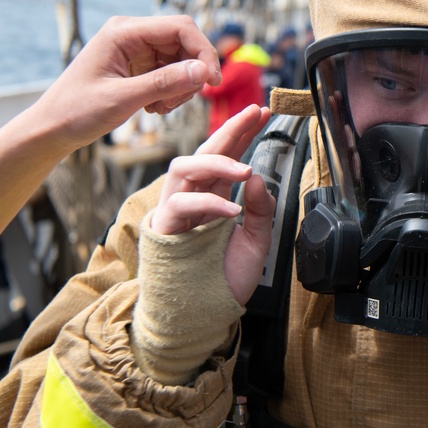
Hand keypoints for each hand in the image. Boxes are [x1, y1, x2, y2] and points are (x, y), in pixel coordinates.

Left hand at [30, 15, 221, 150]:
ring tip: (159, 108)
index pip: (181, 28)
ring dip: (180, 86)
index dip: (203, 51)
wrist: (52, 127)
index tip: (212, 82)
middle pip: (184, 43)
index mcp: (124, 31)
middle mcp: (132, 34)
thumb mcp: (122, 99)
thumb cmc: (77, 111)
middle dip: (190, 73)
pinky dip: (172, 91)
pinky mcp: (138, 65)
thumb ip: (164, 83)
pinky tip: (154, 107)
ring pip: (181, 60)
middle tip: (177, 103)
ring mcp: (135, 49)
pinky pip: (171, 72)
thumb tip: (203, 71)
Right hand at [151, 105, 275, 304]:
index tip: (263, 112)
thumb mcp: (256, 240)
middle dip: (229, 130)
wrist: (206, 315)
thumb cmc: (225, 278)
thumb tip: (259, 177)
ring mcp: (177, 211)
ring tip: (244, 170)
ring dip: (215, 163)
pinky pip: (180, 204)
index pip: (228, 155)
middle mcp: (194, 198)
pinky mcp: (165, 229)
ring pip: (183, 168)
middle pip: (205, 151)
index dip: (243, 132)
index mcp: (215, 196)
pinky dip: (207, 203)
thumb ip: (261, 209)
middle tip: (252, 114)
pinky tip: (231, 209)